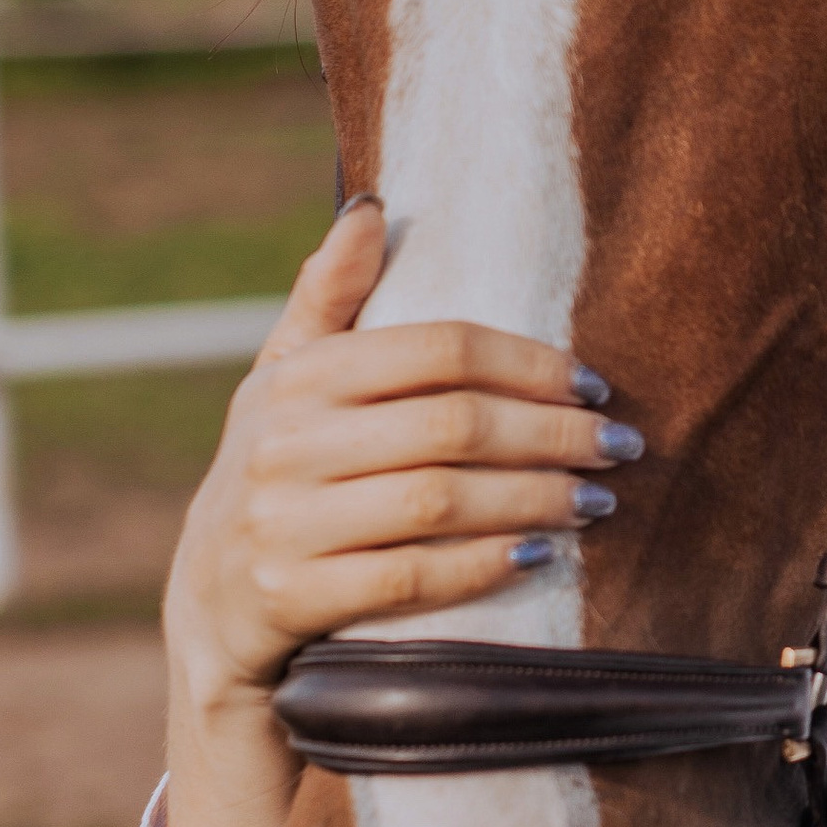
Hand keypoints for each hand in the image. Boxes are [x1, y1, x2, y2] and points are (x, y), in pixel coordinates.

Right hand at [157, 198, 637, 826]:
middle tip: (619, 446)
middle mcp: (282, 446)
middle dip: (551, 434)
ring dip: (534, 499)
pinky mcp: (289, 600)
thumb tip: (375, 208)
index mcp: (296, 379)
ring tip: (596, 500)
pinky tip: (537, 555)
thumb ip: (329, 298)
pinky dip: (483, 564)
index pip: (438, 350)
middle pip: (452, 425)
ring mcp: (281, 526)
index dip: (529, 363)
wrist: (208, 619)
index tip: (594, 385)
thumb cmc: (276, 477)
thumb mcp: (284, 383)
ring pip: (439, 500)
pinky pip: (408, 577)